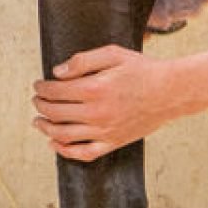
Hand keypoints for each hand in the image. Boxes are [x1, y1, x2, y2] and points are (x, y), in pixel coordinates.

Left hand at [32, 45, 179, 161]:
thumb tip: (57, 72)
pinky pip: (83, 153)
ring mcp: (104, 131)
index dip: (42, 88)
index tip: (38, 85)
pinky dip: (65, 151)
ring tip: (38, 121)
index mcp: (95, 88)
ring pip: (64, 135)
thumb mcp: (114, 54)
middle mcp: (96, 113)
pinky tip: (55, 143)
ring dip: (46, 128)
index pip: (56, 91)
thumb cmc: (143, 70)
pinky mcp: (113, 142)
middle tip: (36, 100)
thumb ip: (83, 60)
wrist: (170, 92)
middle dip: (41, 105)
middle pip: (56, 113)